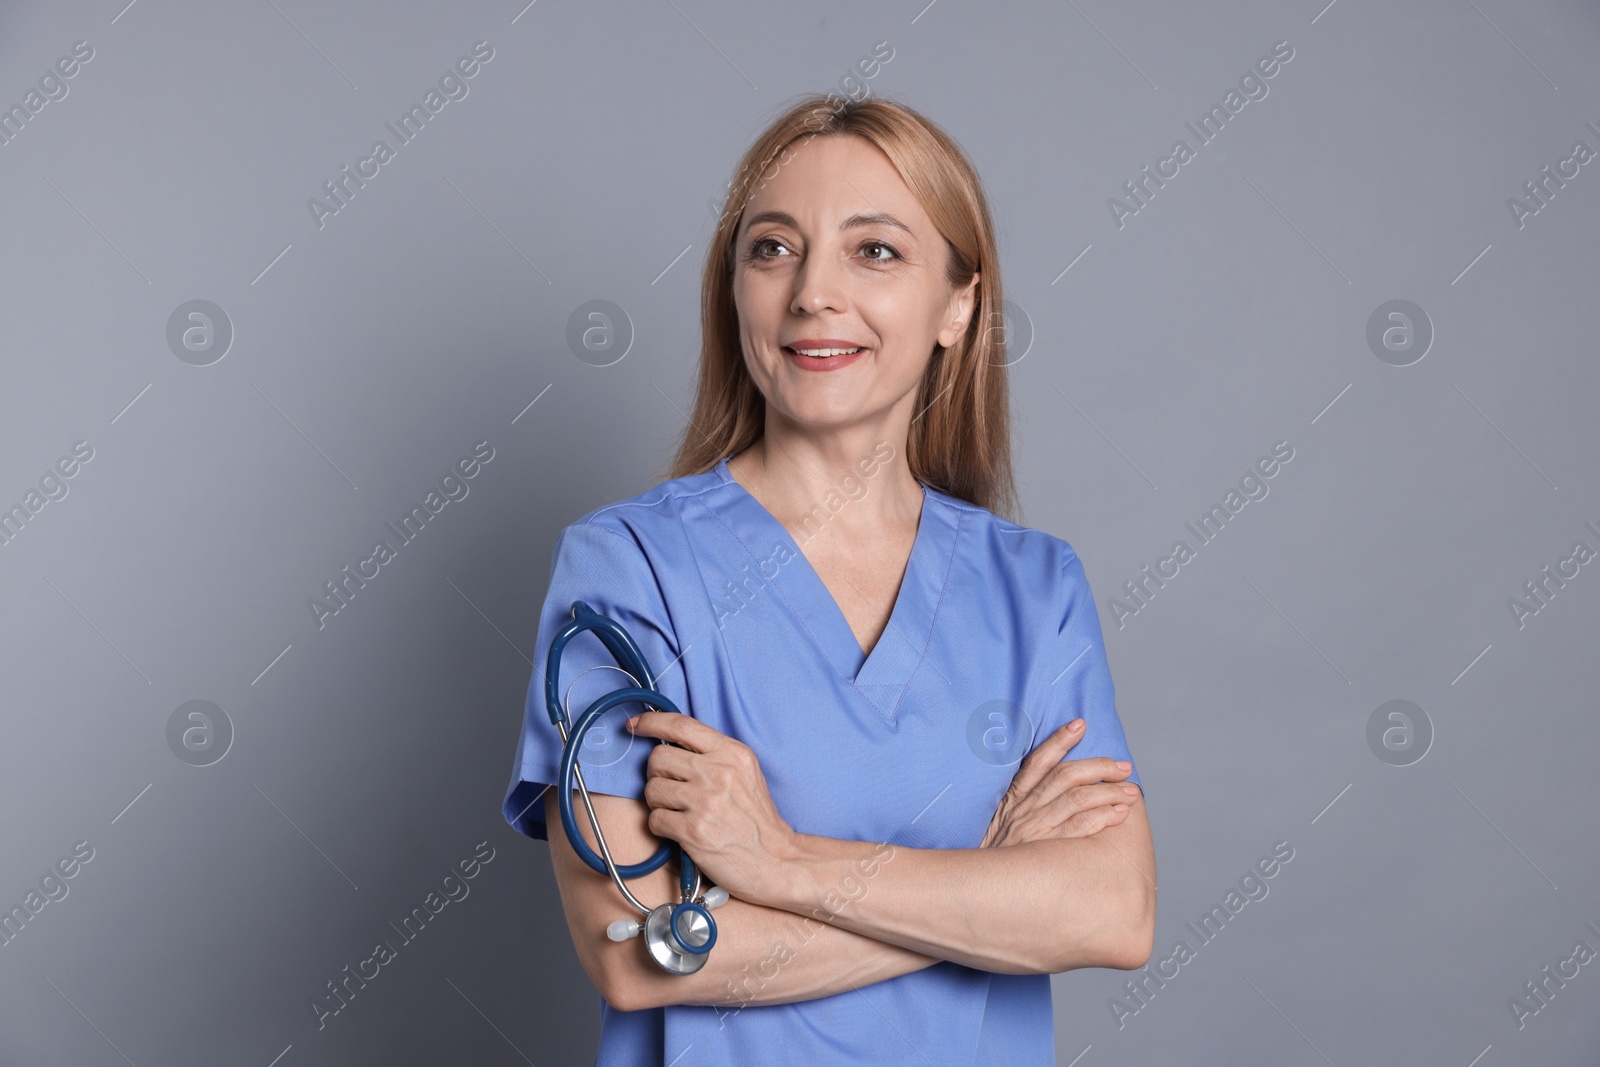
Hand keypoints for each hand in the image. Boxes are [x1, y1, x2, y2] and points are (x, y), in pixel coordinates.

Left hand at [624, 710, 797, 904]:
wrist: (776, 860)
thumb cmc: (757, 819)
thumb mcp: (745, 773)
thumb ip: (713, 755)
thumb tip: (669, 743)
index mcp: (732, 753)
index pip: (681, 724)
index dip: (651, 721)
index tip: (636, 725)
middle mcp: (719, 772)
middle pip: (658, 757)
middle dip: (657, 774)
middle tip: (671, 788)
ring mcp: (705, 801)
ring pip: (652, 789)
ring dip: (658, 803)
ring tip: (679, 812)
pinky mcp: (693, 830)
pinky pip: (654, 819)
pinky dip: (661, 827)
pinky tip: (680, 831)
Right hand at [979, 718, 1140, 848]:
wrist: (976, 891)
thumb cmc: (994, 861)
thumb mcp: (999, 827)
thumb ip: (1019, 809)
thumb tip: (1053, 794)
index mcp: (1012, 799)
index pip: (1037, 761)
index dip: (1059, 740)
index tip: (1080, 724)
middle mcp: (1022, 809)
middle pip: (1065, 776)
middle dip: (1098, 767)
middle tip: (1123, 768)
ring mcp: (1032, 828)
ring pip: (1077, 798)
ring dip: (1108, 792)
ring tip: (1130, 792)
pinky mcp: (1043, 849)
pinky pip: (1078, 827)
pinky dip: (1101, 817)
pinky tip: (1118, 814)